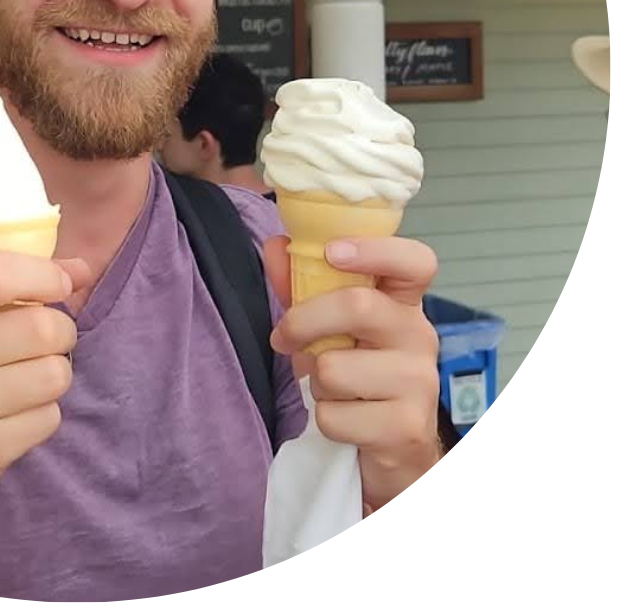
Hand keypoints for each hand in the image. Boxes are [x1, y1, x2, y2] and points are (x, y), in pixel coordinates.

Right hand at [0, 252, 92, 517]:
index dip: (43, 275)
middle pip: (38, 327)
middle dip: (60, 330)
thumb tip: (81, 269)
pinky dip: (43, 412)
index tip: (60, 286)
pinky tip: (14, 413)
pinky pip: (47, 418)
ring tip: (29, 376)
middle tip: (47, 339)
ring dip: (55, 373)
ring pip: (52, 374)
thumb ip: (6, 282)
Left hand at [265, 235, 442, 510]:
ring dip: (315, 381)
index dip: (374, 249)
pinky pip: (334, 416)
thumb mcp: (331, 328)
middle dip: (303, 321)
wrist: (394, 449)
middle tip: (283, 338)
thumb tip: (275, 245)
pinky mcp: (406, 428)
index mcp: (403, 304)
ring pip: (335, 368)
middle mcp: (420, 336)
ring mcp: (419, 383)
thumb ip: (303, 285)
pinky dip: (325, 419)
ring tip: (334, 389)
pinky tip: (347, 420)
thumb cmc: (360, 376)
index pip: (414, 262)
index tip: (331, 251)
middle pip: (358, 307)